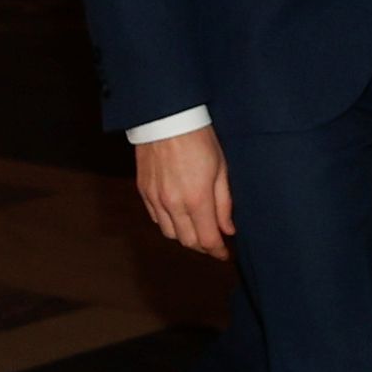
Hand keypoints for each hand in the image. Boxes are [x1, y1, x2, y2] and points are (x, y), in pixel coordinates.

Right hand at [135, 125, 233, 260]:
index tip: (225, 254)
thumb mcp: (221, 168)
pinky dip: (168, 223)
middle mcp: (173, 204)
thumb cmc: (199, 138)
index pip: (208, 240)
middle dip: (203, 246)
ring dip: (185, 236)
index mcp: (197, 199)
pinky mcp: (144, 191)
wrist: (166, 118)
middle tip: (214, 243)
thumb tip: (228, 229)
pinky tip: (178, 215)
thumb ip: (224, 203)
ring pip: (170, 233)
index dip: (218, 251)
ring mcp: (156, 199)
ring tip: (196, 229)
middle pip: (188, 241)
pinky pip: (155, 218)